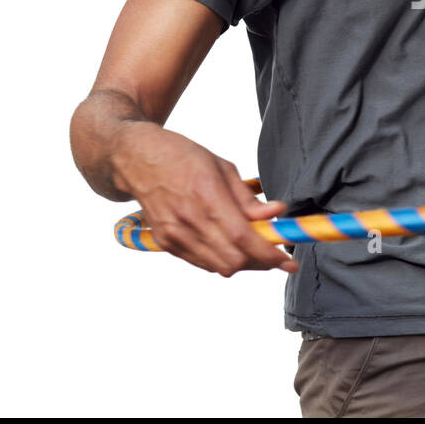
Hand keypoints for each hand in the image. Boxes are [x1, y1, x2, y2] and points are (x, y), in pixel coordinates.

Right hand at [109, 123, 298, 275]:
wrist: (136, 159)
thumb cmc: (181, 156)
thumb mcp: (221, 166)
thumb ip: (248, 198)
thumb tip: (275, 213)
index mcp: (206, 195)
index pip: (243, 237)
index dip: (269, 254)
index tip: (288, 262)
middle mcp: (188, 219)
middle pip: (233, 260)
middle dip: (260, 261)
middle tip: (274, 252)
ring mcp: (174, 234)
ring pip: (218, 267)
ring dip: (241, 262)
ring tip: (251, 247)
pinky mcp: (165, 242)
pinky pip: (201, 263)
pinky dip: (220, 259)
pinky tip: (226, 243)